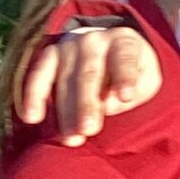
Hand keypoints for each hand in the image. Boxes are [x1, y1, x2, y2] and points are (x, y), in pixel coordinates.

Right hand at [17, 23, 163, 142]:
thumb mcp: (147, 78)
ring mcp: (69, 45)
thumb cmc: (133, 71)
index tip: (126, 97)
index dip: (125, 77)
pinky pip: (39, 74)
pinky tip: (32, 117)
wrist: (109, 48)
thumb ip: (137, 90)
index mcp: (124, 41)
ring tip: (71, 139)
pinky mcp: (50, 55)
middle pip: (89, 74)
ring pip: (64, 80)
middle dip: (87, 104)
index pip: (124, 58)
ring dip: (65, 111)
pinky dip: (33, 95)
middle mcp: (94, 40)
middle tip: (88, 130)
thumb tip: (108, 104)